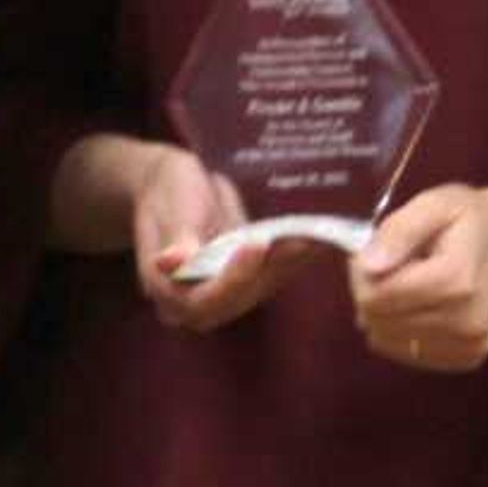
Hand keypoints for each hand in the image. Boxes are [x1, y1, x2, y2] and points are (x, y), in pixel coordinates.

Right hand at [121, 145, 300, 332]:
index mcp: (167, 291)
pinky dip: (295, 257)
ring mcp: (225, 292)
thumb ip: (177, 238)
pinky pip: (272, 273)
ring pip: (261, 287)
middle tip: (300, 241)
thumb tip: (171, 261)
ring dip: (291, 263)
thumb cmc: (167, 194)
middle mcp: (197, 301)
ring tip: (318, 237)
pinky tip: (320, 238)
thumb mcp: (171, 209)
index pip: (204, 299)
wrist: (174, 185)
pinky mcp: (247, 279)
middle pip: (240, 297)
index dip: (233, 277)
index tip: (255, 245)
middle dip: (273, 269)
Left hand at [351, 183, 487, 370]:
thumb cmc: (472, 219)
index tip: (374, 252)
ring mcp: (470, 345)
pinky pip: (407, 354)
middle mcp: (466, 321)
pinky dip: (402, 330)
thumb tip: (367, 267)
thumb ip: (398, 232)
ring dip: (385, 313)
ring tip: (408, 283)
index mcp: (456, 280)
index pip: (374, 297)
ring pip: (387, 341)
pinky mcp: (469, 359)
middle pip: (379, 321)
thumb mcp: (434, 204)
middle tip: (391, 265)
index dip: (361, 273)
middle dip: (371, 292)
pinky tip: (421, 305)